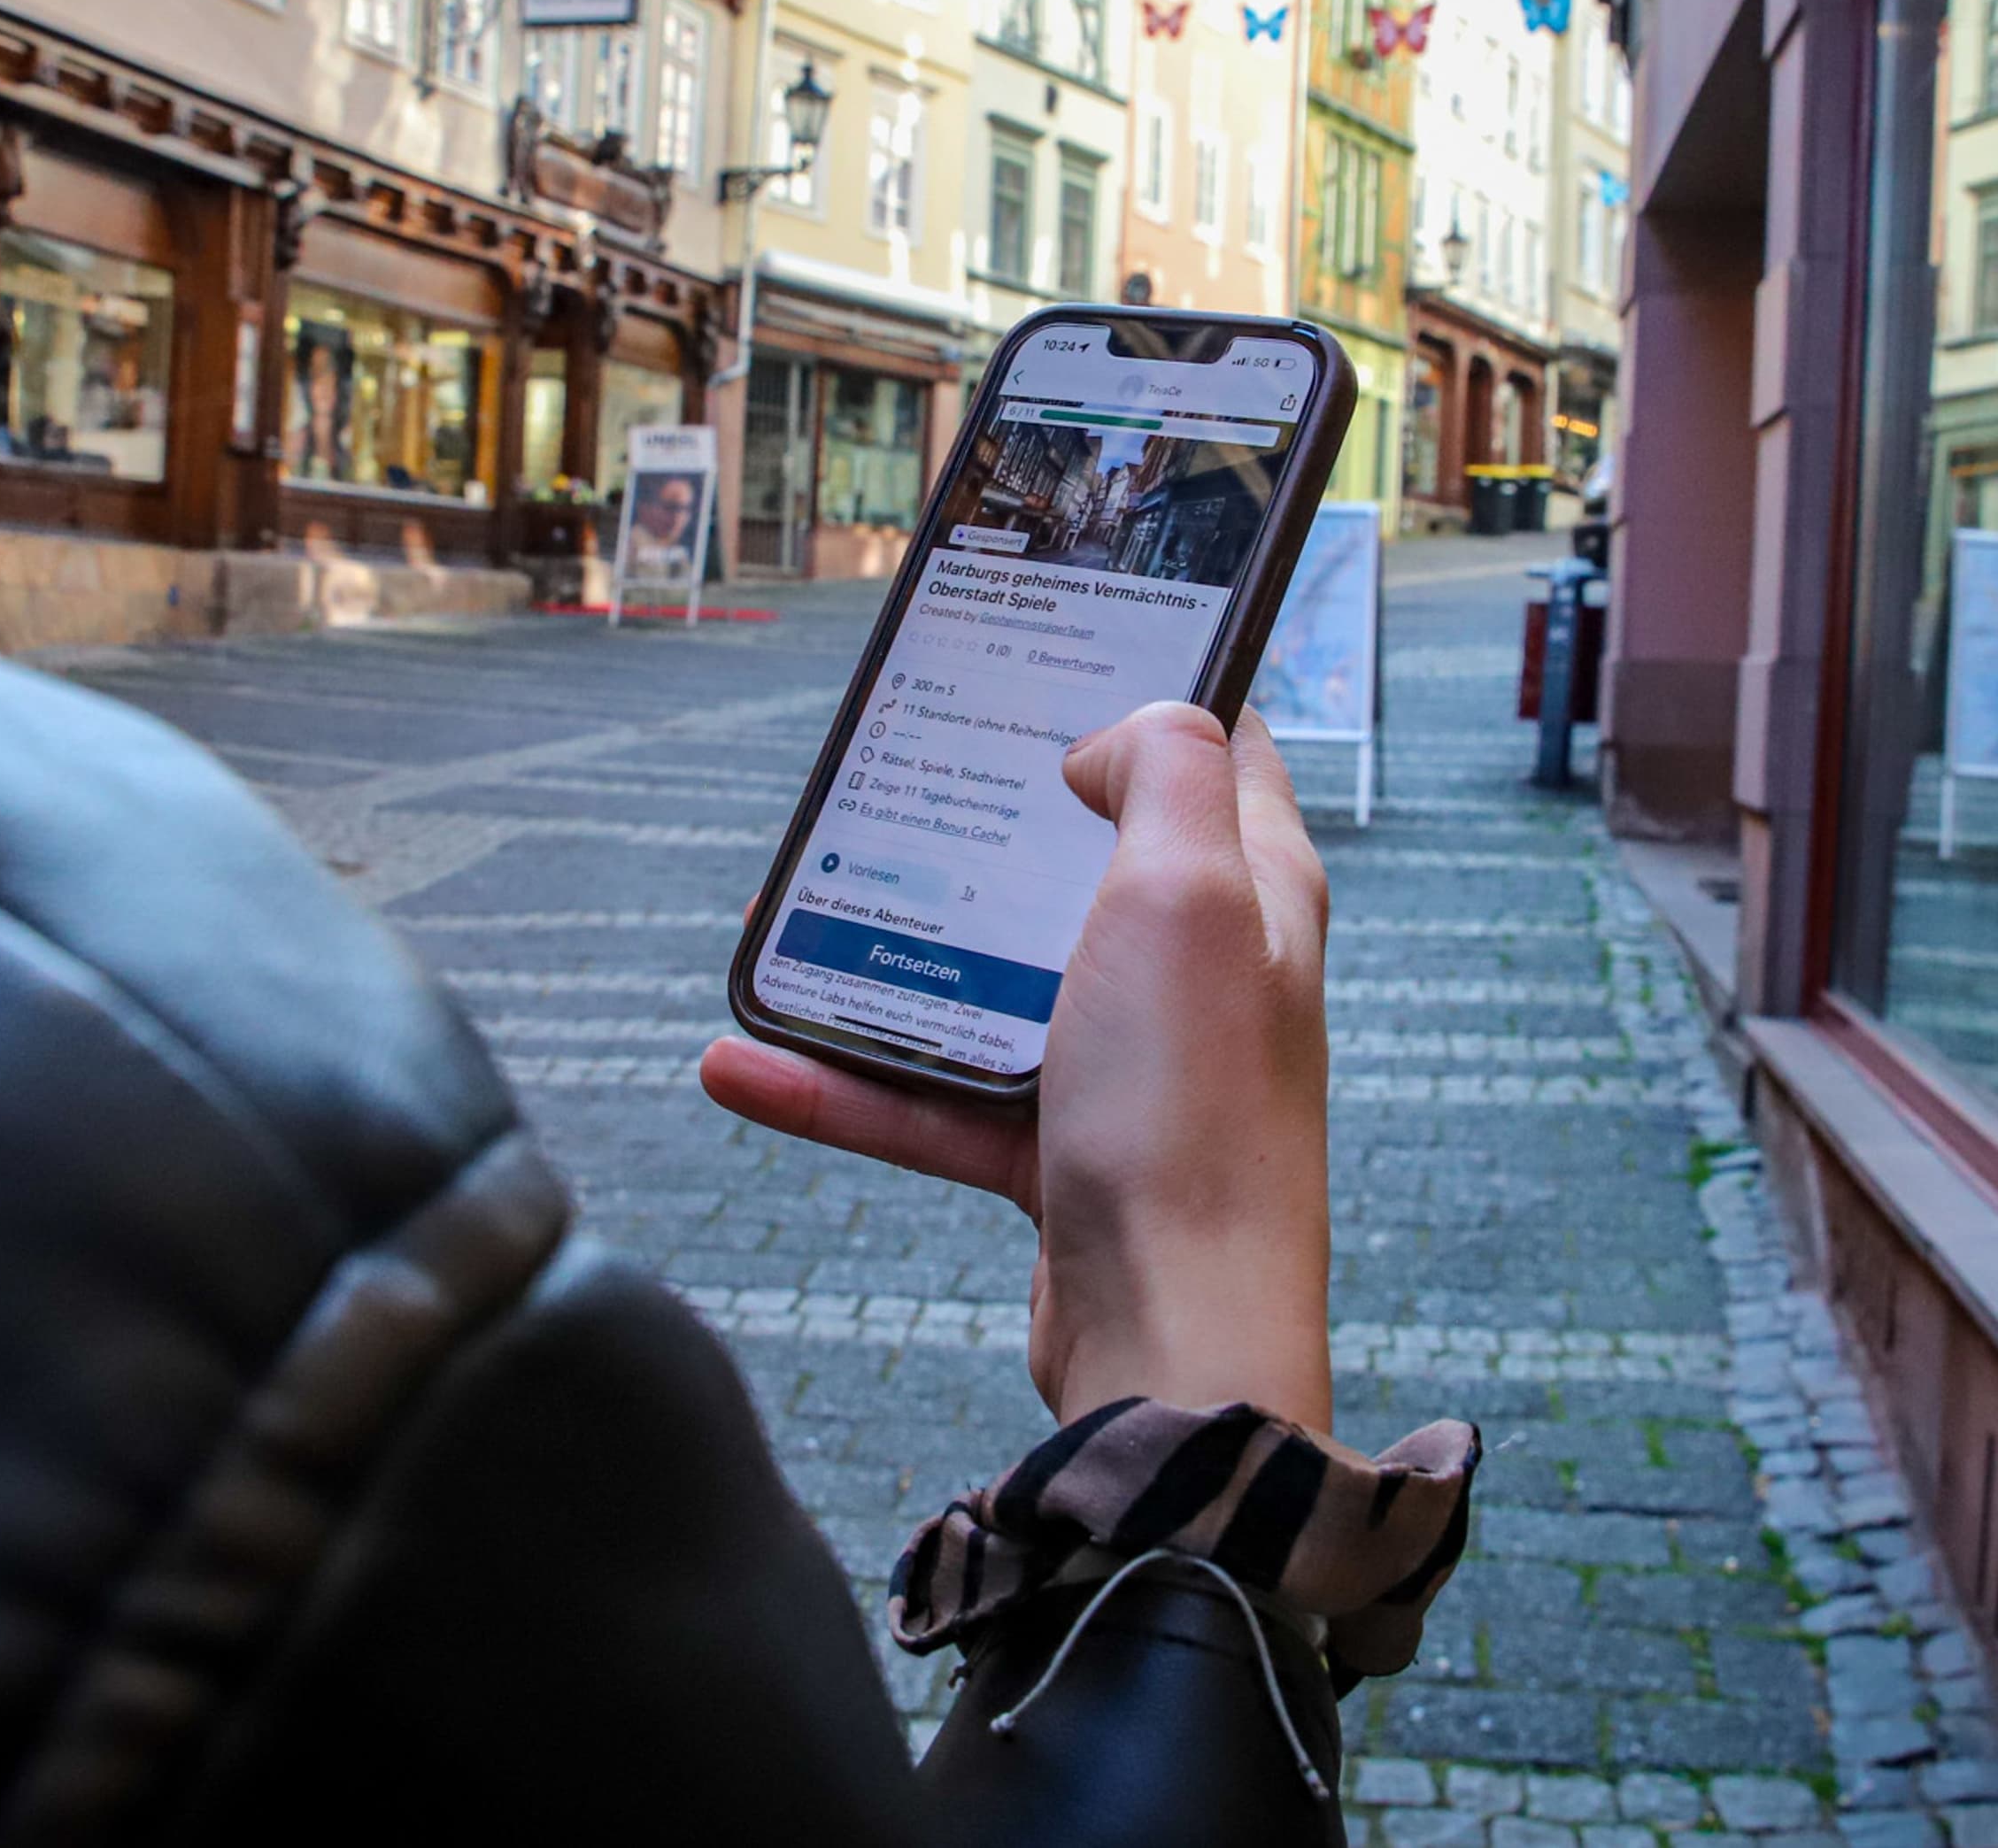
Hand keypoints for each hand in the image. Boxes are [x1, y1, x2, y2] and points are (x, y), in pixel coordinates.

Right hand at [701, 703, 1331, 1429]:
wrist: (1173, 1344)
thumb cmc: (1193, 1115)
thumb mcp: (1191, 893)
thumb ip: (1166, 772)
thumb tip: (1112, 737)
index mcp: (1254, 892)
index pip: (1220, 751)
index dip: (1145, 686)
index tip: (1044, 652)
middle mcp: (1199, 970)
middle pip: (1077, 858)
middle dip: (975, 820)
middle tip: (882, 775)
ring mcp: (1128, 1064)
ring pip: (987, 978)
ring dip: (879, 954)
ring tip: (772, 919)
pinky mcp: (1061, 1152)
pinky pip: (935, 1099)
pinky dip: (843, 1083)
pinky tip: (743, 1063)